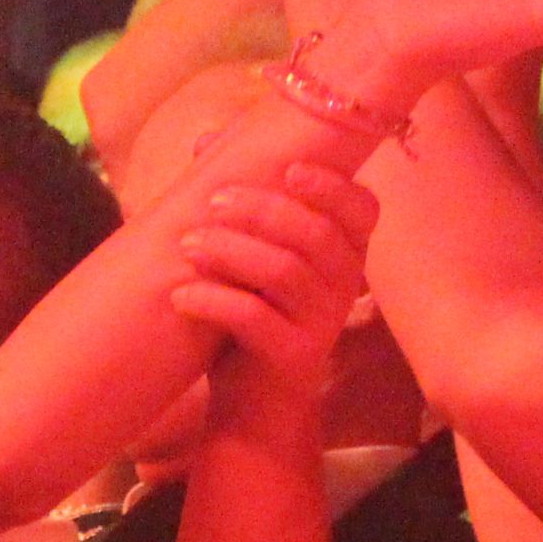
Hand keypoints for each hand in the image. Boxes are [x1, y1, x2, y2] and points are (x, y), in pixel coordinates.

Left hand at [173, 158, 379, 442]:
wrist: (254, 402)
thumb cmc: (254, 313)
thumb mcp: (251, 253)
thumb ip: (240, 197)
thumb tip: (207, 139)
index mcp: (344, 254)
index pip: (362, 209)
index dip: (332, 184)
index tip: (288, 169)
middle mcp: (344, 285)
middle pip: (314, 232)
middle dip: (260, 209)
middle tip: (212, 203)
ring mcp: (322, 324)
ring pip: (284, 271)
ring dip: (229, 251)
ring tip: (185, 246)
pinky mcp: (293, 358)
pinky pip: (256, 319)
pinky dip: (214, 301)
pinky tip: (180, 296)